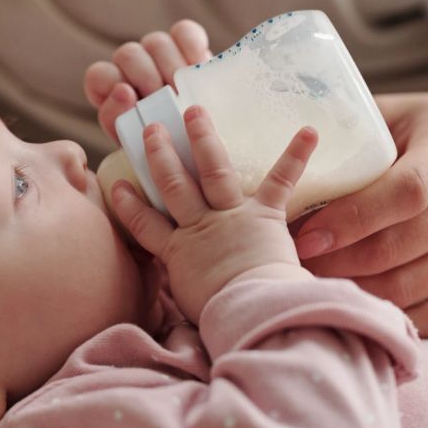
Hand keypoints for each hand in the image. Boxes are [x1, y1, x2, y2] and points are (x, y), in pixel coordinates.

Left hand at [84, 20, 211, 143]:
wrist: (198, 145)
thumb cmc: (162, 148)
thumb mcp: (135, 145)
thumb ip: (120, 123)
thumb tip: (124, 92)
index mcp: (109, 90)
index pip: (99, 74)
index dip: (114, 85)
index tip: (136, 104)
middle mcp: (130, 66)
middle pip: (129, 54)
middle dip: (148, 79)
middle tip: (166, 101)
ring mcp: (157, 52)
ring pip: (156, 43)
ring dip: (171, 67)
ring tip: (185, 92)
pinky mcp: (185, 44)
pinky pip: (184, 32)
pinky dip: (192, 45)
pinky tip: (199, 66)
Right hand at [111, 105, 316, 324]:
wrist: (251, 309)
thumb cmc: (221, 315)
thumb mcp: (189, 303)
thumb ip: (184, 284)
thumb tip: (180, 290)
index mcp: (177, 252)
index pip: (145, 224)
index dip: (129, 205)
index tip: (118, 186)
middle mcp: (199, 228)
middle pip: (173, 186)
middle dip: (160, 155)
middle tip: (151, 128)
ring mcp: (231, 217)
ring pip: (211, 171)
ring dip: (203, 139)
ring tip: (195, 111)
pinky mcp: (264, 215)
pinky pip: (280, 181)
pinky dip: (295, 155)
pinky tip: (309, 131)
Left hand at [294, 90, 427, 337]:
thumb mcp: (401, 114)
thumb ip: (351, 134)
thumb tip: (276, 154)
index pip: (405, 193)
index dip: (349, 220)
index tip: (304, 236)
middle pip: (398, 248)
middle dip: (335, 263)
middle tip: (288, 268)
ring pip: (410, 287)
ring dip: (352, 292)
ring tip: (308, 286)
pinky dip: (391, 318)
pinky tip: (353, 306)